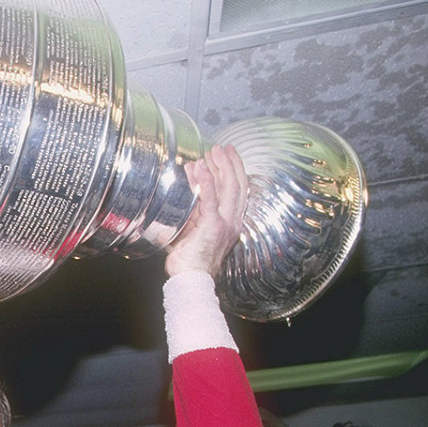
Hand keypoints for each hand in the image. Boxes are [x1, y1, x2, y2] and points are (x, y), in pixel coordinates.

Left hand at [164, 144, 249, 278]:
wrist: (191, 278)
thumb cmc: (190, 259)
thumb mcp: (193, 228)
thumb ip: (194, 209)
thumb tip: (189, 186)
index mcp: (230, 222)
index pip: (238, 191)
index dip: (234, 171)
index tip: (226, 156)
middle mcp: (232, 221)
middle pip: (238, 185)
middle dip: (230, 163)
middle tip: (221, 148)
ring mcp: (225, 223)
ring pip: (229, 188)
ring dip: (221, 167)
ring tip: (214, 152)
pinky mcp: (213, 225)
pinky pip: (211, 199)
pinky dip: (207, 182)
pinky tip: (201, 168)